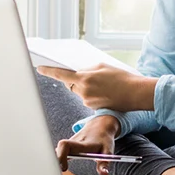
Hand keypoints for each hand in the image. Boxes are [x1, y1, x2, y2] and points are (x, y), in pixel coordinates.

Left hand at [37, 64, 155, 111]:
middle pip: (70, 84)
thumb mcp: (103, 66)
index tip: (40, 68)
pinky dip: (93, 94)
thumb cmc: (122, 78)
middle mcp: (84, 91)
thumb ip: (88, 69)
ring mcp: (88, 101)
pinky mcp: (94, 108)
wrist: (135, 93)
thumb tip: (80, 73)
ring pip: (80, 92)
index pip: (61, 75)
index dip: (49, 71)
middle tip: (87, 75)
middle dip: (75, 79)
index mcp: (85, 78)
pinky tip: (106, 92)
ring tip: (104, 84)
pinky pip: (88, 99)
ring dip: (86, 87)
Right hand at [55, 115, 119, 174]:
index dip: (61, 156)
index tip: (64, 168)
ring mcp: (70, 142)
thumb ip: (104, 163)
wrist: (101, 126)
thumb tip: (104, 174)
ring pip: (58, 150)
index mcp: (82, 144)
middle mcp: (74, 142)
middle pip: (58, 148)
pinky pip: (60, 151)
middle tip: (60, 171)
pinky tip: (60, 165)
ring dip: (56, 159)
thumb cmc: (104, 139)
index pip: (65, 145)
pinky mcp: (68, 145)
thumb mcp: (107, 151)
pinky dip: (58, 158)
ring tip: (59, 169)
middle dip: (55, 160)